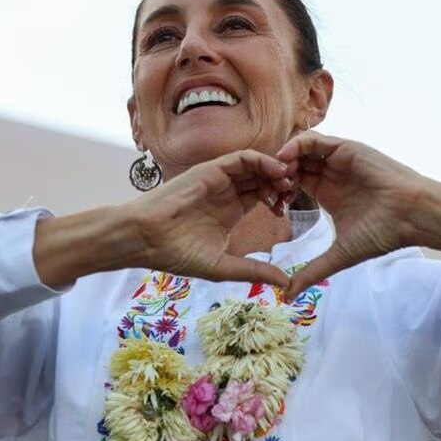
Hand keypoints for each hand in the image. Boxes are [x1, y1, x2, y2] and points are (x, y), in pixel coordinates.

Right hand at [124, 149, 295, 286]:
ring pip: (256, 166)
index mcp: (230, 211)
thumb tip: (285, 283)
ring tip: (288, 181)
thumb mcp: (222, 266)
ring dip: (275, 170)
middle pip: (263, 178)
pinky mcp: (211, 169)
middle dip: (282, 183)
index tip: (289, 212)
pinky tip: (276, 171)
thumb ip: (254, 270)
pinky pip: (242, 158)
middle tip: (294, 193)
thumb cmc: (176, 254)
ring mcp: (219, 179)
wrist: (146, 239)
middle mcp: (226, 192)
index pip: (262, 197)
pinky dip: (262, 160)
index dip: (279, 200)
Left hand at [276, 131, 426, 297]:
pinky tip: (286, 161)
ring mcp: (337, 159)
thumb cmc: (381, 233)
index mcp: (327, 192)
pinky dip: (295, 146)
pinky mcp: (345, 148)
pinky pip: (313, 140)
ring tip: (278, 177)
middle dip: (277, 176)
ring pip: (300, 151)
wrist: (411, 216)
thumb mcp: (338, 254)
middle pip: (293, 165)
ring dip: (283, 160)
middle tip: (270, 191)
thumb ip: (312, 271)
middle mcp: (331, 173)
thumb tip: (289, 296)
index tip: (273, 208)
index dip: (278, 192)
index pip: (294, 183)